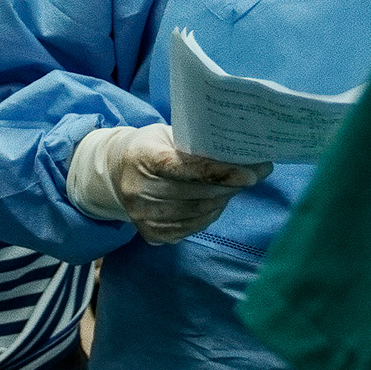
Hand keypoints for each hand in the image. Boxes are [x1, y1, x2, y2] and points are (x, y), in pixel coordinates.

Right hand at [97, 123, 271, 244]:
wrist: (116, 174)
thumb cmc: (150, 148)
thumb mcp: (166, 135)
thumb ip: (195, 145)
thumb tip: (242, 153)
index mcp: (141, 157)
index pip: (185, 168)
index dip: (221, 172)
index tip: (251, 173)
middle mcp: (138, 190)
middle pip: (196, 193)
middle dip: (230, 185)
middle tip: (254, 175)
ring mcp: (143, 215)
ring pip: (198, 212)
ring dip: (223, 199)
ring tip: (235, 186)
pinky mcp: (151, 234)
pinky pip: (193, 227)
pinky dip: (210, 214)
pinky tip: (216, 201)